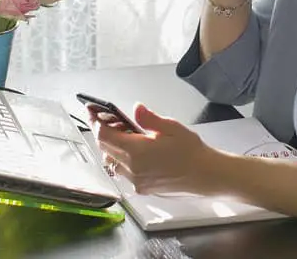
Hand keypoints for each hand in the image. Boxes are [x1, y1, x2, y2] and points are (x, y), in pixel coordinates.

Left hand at [91, 102, 213, 194]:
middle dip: (104, 132)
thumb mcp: (172, 128)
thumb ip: (149, 119)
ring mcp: (136, 180)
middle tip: (111, 119)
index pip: (104, 136)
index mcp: (137, 152)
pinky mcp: (142, 188)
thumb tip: (136, 109)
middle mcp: (132, 169)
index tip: (91, 111)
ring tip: (127, 135)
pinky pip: (123, 172)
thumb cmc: (192, 152)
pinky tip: (136, 151)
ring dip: (113, 147)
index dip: (95, 122)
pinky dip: (123, 160)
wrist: (205, 176)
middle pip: (105, 148)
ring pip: (112, 161)